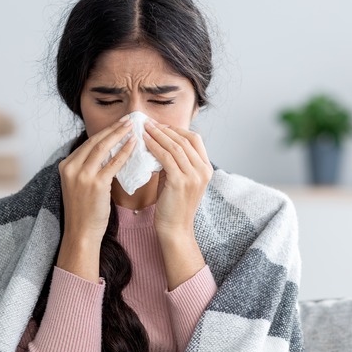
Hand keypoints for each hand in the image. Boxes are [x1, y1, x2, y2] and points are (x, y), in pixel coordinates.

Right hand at [56, 116, 135, 281]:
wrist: (81, 233)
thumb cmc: (84, 211)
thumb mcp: (80, 185)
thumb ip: (89, 168)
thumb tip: (108, 152)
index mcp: (66, 165)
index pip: (88, 143)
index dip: (105, 132)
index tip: (119, 124)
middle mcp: (71, 167)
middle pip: (95, 142)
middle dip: (113, 129)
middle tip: (129, 120)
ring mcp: (82, 175)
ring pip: (103, 148)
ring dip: (119, 135)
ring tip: (133, 127)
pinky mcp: (95, 184)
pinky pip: (112, 163)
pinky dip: (124, 152)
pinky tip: (134, 144)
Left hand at [143, 120, 212, 234]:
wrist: (175, 228)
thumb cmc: (173, 205)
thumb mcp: (178, 179)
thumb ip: (175, 162)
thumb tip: (159, 143)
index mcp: (206, 169)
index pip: (195, 140)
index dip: (177, 130)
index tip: (160, 125)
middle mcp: (203, 170)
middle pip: (185, 140)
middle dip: (165, 129)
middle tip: (149, 122)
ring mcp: (194, 176)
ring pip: (175, 146)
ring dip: (158, 135)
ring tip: (145, 128)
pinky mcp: (180, 182)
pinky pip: (166, 158)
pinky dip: (154, 146)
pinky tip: (144, 141)